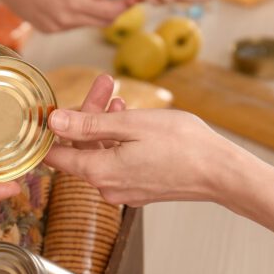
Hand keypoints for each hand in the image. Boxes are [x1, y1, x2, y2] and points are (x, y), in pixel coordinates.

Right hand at [0, 0, 127, 31]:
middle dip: (115, 10)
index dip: (124, 5)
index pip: (108, 12)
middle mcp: (64, 21)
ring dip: (97, 12)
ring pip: (87, 23)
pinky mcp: (47, 28)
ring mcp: (55, 27)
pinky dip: (80, 14)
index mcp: (70, 4)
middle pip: (101, 21)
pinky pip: (72, 24)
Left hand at [44, 75, 235, 205]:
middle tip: (104, 84)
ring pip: (101, 153)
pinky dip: (119, 141)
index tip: (56, 107)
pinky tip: (131, 119)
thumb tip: (54, 122)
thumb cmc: (182, 145)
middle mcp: (107, 186)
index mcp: (99, 172)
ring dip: (105, 125)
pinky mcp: (139, 189)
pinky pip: (118, 162)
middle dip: (88, 115)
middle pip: (82, 149)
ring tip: (120, 97)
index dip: (52, 130)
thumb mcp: (131, 125)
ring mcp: (124, 190)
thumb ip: (89, 125)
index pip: (55, 156)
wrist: (220, 172)